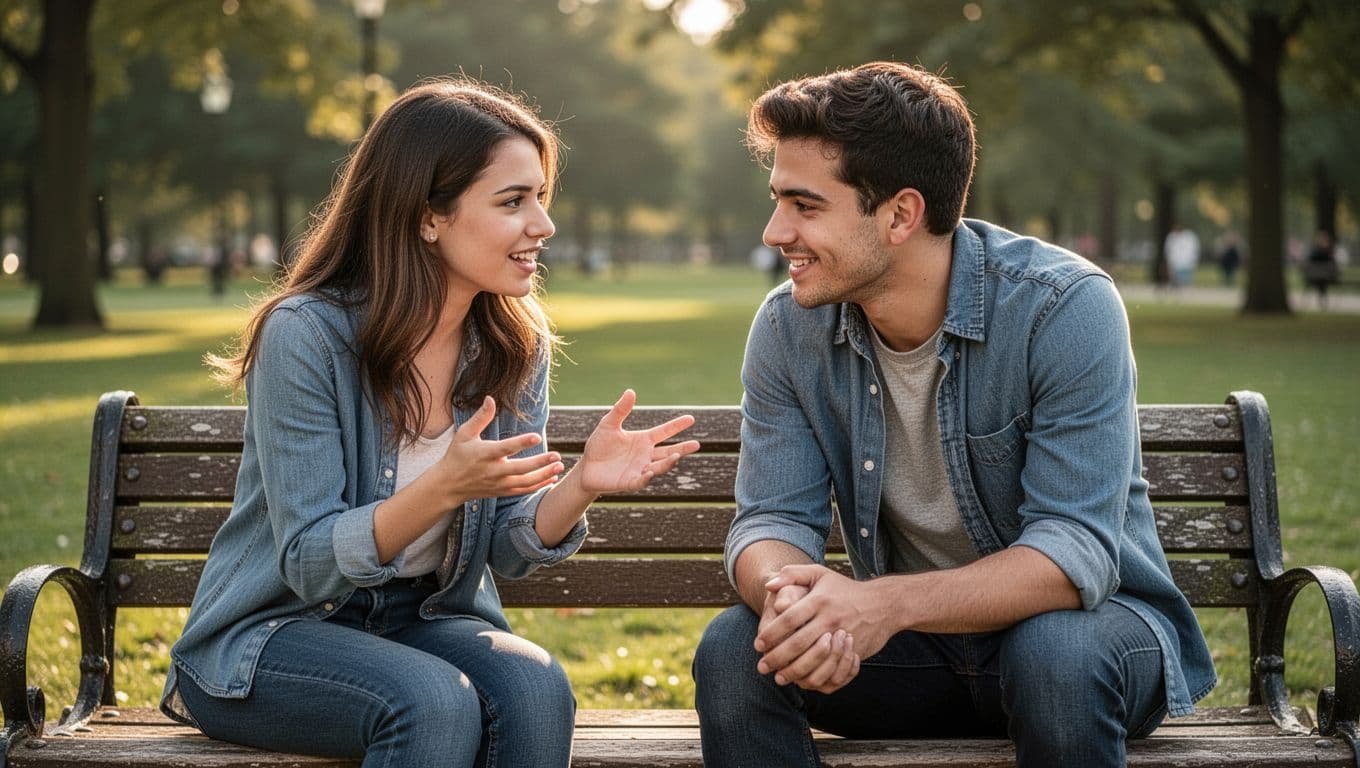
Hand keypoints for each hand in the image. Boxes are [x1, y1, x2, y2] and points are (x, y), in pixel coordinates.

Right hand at [438, 396, 563, 500]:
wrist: (449, 484)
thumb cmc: (457, 455)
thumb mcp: (464, 433)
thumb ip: (481, 417)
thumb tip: (491, 398)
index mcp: (484, 454)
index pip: (506, 448)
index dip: (522, 442)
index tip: (538, 436)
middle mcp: (493, 471)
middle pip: (520, 468)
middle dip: (540, 463)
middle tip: (557, 455)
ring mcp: (498, 483)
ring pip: (525, 482)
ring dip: (544, 475)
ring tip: (559, 466)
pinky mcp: (502, 491)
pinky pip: (523, 491)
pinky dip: (539, 486)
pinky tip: (552, 478)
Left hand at [576, 389, 700, 494]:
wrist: (587, 468)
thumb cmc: (599, 446)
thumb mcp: (608, 425)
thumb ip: (620, 410)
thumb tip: (631, 391)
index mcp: (643, 440)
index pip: (664, 432)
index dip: (677, 426)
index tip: (691, 418)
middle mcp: (646, 455)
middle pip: (668, 452)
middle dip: (682, 449)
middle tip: (696, 445)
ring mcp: (640, 469)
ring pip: (659, 466)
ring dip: (668, 462)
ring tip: (677, 456)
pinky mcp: (630, 482)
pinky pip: (642, 480)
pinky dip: (647, 477)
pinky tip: (651, 471)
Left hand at [755, 581, 859, 692]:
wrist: (883, 603)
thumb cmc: (845, 589)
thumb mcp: (819, 574)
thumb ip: (792, 574)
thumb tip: (769, 585)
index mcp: (819, 601)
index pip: (789, 620)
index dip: (771, 634)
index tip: (758, 645)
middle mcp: (831, 619)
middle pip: (798, 643)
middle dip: (777, 658)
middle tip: (762, 667)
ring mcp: (844, 637)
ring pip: (813, 661)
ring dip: (793, 673)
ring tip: (779, 678)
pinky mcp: (855, 652)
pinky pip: (833, 671)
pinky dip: (817, 678)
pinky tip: (803, 680)